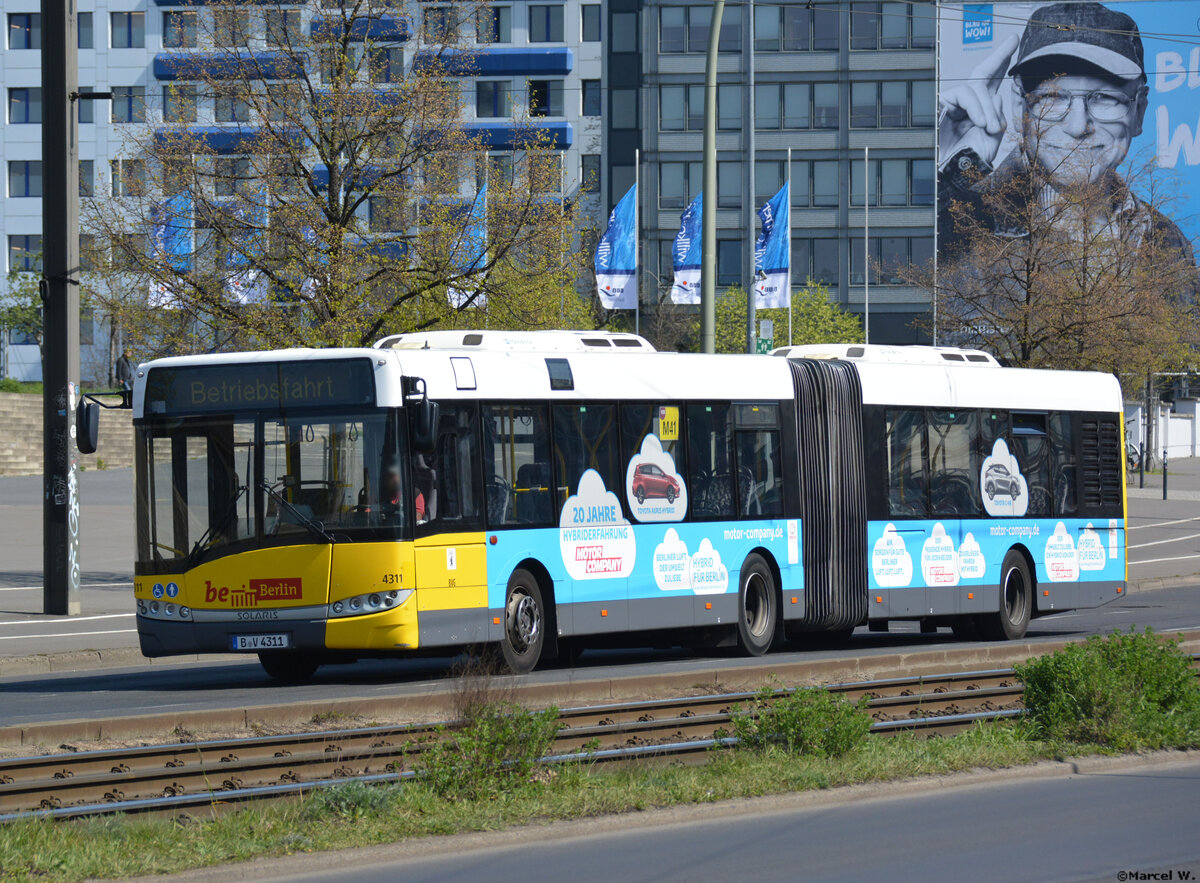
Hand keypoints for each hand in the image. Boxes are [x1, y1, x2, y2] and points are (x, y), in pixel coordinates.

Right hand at [938, 34, 1018, 168]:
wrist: (950, 175)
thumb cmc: (968, 162)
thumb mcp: (991, 140)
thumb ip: (997, 118)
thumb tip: (996, 96)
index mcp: (980, 111)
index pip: (992, 84)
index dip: (1002, 62)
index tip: (1015, 43)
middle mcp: (968, 104)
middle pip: (983, 73)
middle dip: (1000, 55)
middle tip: (1014, 40)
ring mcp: (954, 104)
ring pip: (976, 86)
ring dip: (988, 106)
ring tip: (990, 126)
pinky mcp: (942, 105)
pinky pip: (963, 95)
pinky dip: (976, 107)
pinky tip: (980, 122)